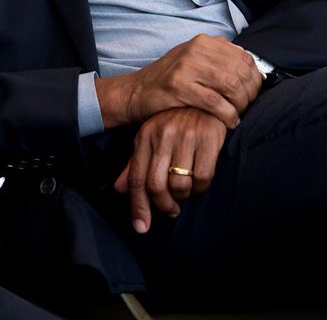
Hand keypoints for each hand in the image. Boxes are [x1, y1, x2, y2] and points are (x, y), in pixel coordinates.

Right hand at [95, 35, 260, 128]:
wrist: (137, 91)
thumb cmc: (171, 80)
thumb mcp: (195, 60)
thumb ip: (220, 59)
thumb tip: (253, 66)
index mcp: (204, 41)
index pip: (245, 58)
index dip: (255, 78)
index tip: (253, 94)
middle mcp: (196, 49)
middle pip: (240, 73)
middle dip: (249, 95)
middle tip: (245, 108)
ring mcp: (186, 66)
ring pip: (231, 87)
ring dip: (240, 106)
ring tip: (237, 115)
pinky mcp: (179, 86)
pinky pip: (215, 102)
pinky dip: (228, 115)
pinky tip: (229, 121)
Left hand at [113, 107, 227, 234]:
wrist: (205, 99)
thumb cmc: (175, 123)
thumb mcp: (151, 139)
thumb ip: (135, 164)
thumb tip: (118, 190)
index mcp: (144, 137)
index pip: (136, 178)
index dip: (138, 206)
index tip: (141, 227)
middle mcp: (162, 136)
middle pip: (156, 185)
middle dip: (163, 206)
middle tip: (171, 210)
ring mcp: (186, 136)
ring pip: (180, 184)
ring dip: (183, 196)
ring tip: (186, 191)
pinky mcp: (208, 138)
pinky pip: (203, 177)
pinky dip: (201, 188)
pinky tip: (200, 182)